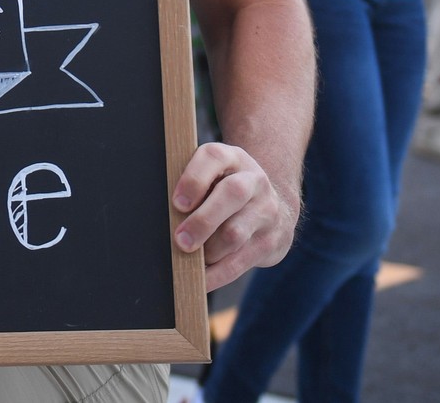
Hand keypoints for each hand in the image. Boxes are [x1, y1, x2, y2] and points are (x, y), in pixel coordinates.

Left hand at [172, 142, 298, 291]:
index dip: (194, 179)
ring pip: (235, 232)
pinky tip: (201, 280)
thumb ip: (193, 186)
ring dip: (208, 251)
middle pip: (232, 194)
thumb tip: (164, 215)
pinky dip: (217, 274)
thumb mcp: (214, 176)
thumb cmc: (225, 192)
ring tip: (189, 257)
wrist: (275, 208)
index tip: (177, 203)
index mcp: (233, 159)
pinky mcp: (271, 241)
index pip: (214, 158)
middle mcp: (254, 181)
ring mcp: (266, 211)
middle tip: (180, 240)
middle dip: (202, 220)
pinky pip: (240, 262)